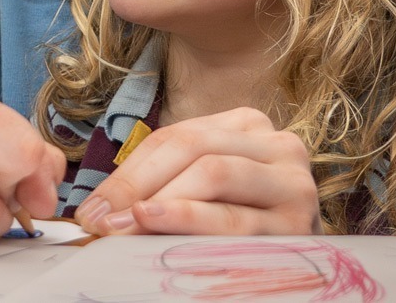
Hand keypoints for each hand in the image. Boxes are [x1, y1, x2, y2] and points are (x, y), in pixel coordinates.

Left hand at [74, 107, 320, 235]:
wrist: (305, 267)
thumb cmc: (245, 226)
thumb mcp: (206, 191)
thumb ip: (165, 183)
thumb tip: (99, 208)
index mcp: (250, 127)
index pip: (174, 137)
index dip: (127, 170)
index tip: (91, 207)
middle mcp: (279, 145)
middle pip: (191, 148)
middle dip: (135, 184)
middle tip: (99, 219)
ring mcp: (293, 183)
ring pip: (213, 174)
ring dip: (159, 202)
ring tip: (122, 226)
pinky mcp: (300, 224)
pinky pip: (234, 221)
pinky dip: (190, 223)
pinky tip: (158, 228)